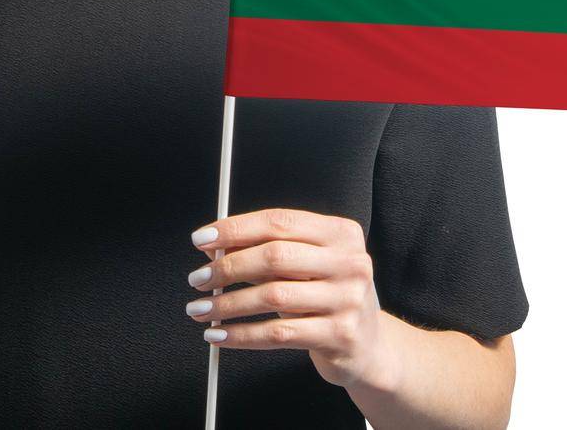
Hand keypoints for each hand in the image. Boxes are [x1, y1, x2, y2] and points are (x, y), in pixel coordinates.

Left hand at [184, 207, 391, 389]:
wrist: (368, 346)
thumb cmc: (328, 297)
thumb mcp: (307, 266)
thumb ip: (268, 250)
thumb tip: (213, 247)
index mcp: (340, 233)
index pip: (279, 221)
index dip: (235, 228)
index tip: (202, 238)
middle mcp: (349, 262)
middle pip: (274, 256)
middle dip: (227, 267)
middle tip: (198, 278)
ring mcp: (348, 300)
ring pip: (272, 297)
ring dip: (227, 303)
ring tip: (202, 308)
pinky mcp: (340, 336)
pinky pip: (278, 334)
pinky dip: (241, 335)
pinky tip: (220, 335)